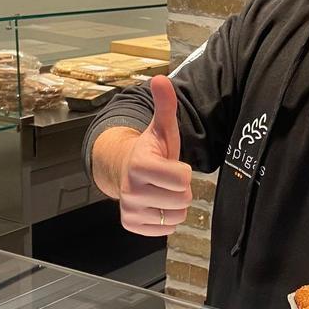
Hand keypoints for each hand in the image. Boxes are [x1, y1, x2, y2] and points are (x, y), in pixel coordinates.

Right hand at [117, 76, 192, 235]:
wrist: (125, 169)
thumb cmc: (151, 150)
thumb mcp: (161, 128)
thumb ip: (165, 105)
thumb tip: (161, 78)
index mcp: (140, 164)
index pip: (183, 178)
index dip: (184, 172)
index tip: (173, 165)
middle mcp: (130, 189)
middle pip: (182, 199)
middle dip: (181, 190)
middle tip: (168, 180)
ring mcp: (129, 209)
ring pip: (176, 217)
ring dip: (175, 205)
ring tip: (163, 191)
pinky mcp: (131, 225)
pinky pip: (166, 230)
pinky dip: (166, 220)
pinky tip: (156, 204)